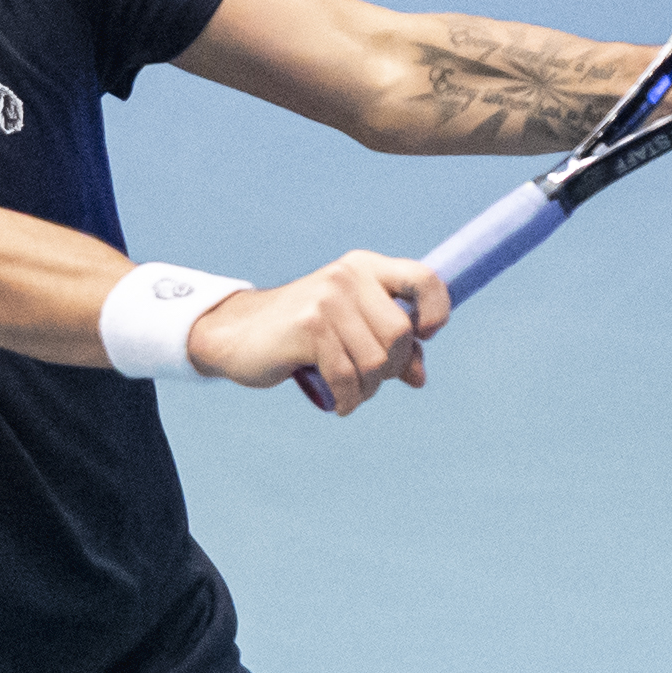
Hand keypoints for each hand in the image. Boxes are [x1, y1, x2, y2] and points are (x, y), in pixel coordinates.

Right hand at [187, 252, 446, 414]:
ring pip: (376, 361)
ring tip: (352, 393)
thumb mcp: (347, 328)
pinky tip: (340, 405)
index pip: (423, 279)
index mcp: (364, 267)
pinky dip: (349, 400)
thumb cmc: (298, 333)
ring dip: (368, 389)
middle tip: (370, 381)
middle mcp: (347, 276)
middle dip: (393, 368)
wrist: (235, 333)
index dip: (436, 310)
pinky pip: (347, 376)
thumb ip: (387, 345)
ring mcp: (327, 300)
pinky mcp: (309, 327)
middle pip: (400, 334)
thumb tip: (420, 377)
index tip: (425, 335)